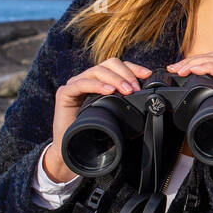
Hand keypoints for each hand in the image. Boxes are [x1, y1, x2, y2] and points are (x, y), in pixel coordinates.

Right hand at [48, 58, 153, 182]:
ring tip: (126, 91)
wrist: (73, 148)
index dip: (133, 67)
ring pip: (97, 71)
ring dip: (115, 79)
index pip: (118, 66)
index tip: (147, 75)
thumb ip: (127, 103)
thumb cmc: (95, 132)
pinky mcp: (64, 93)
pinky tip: (108, 91)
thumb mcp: (115, 114)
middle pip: (109, 64)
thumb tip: (147, 99)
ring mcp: (75, 84)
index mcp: (100, 81)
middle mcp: (88, 79)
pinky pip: (81, 84)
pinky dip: (96, 85)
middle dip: (126, 74)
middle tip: (135, 89)